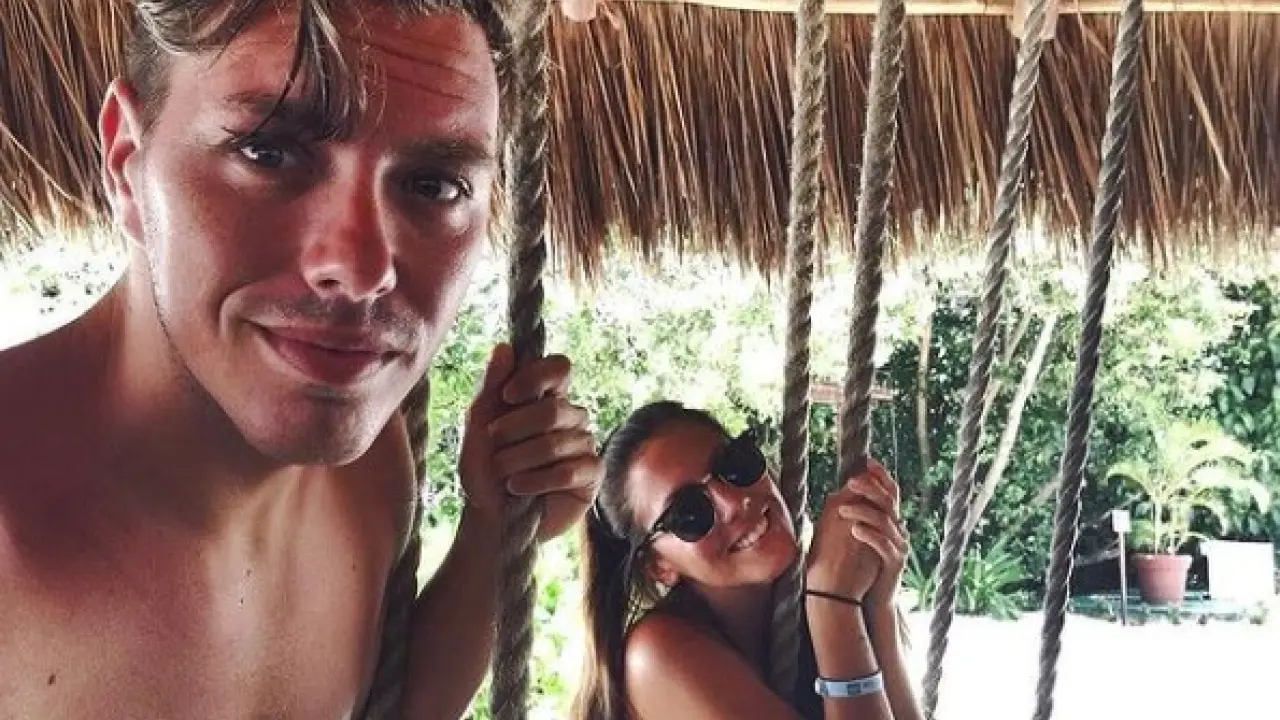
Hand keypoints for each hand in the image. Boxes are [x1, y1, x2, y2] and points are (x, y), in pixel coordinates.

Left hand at [458, 343, 602, 540]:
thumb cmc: (485, 471)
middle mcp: (570, 417)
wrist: (492, 519)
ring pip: (557, 442)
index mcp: (546, 398)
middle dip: (515, 430)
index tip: (508, 396)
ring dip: (519, 461)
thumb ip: (491, 387)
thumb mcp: (479, 427)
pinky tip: (519, 489)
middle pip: (553, 408)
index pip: (559, 367)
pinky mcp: (592, 475)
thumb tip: (505, 347)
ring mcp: (584, 445)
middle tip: (494, 446)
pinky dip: (536, 480)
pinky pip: (569, 469)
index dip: (536, 376)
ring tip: (505, 476)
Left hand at [805, 459, 906, 605]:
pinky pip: (883, 545)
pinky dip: (869, 535)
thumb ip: (857, 515)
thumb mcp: (861, 536)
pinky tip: (853, 529)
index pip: (891, 492)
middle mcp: (899, 531)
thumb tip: (841, 492)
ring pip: (885, 522)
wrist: (872, 598)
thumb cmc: (862, 565)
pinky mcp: (894, 563)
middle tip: (850, 482)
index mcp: (891, 521)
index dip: (882, 476)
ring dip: (863, 511)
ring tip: (842, 508)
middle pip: (889, 502)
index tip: (868, 461)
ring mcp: (899, 547)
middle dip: (870, 489)